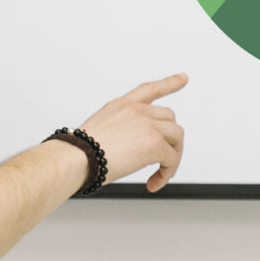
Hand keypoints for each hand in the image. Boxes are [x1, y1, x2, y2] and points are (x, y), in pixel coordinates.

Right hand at [77, 74, 187, 190]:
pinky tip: (154, 182)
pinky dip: (167, 173)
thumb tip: (127, 152)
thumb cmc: (79, 152)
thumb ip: (117, 134)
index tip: (183, 78)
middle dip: (170, 140)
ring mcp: (147, 124)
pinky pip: (172, 158)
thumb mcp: (98, 132)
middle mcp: (136, 110)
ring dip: (172, 157)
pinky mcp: (155, 142)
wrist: (76, 158)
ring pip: (177, 137)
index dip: (169, 83)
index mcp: (121, 106)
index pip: (149, 89)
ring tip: (160, 174)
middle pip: (169, 119)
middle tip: (162, 161)